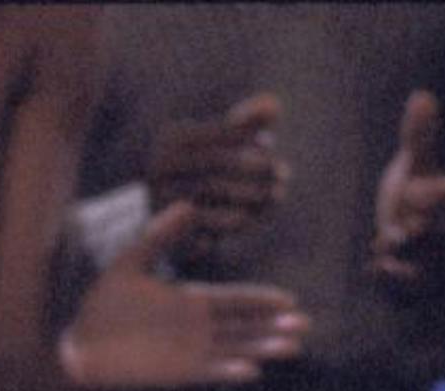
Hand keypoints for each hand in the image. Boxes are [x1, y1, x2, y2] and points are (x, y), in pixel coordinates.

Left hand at [59, 200, 308, 389]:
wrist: (76, 346)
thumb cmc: (101, 307)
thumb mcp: (130, 264)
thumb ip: (158, 237)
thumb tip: (186, 204)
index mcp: (188, 301)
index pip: (233, 300)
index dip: (260, 301)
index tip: (289, 300)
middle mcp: (194, 327)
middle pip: (242, 326)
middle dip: (272, 325)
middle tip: (305, 324)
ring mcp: (187, 351)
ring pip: (233, 348)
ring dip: (261, 348)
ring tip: (291, 347)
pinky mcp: (174, 373)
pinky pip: (206, 372)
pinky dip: (226, 372)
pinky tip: (250, 371)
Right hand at [149, 92, 288, 262]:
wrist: (170, 221)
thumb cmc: (206, 171)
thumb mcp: (225, 144)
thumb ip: (248, 122)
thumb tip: (272, 105)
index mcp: (172, 139)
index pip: (218, 134)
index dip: (248, 139)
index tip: (272, 148)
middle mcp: (160, 167)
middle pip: (216, 162)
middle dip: (256, 168)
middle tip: (284, 174)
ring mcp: (161, 199)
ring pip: (214, 193)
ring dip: (252, 194)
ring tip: (277, 194)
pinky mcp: (168, 231)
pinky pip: (209, 224)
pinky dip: (237, 220)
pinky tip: (256, 216)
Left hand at [371, 90, 444, 287]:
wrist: (404, 236)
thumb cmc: (411, 195)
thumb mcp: (414, 166)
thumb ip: (418, 135)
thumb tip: (421, 96)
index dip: (436, 194)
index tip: (412, 191)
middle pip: (439, 234)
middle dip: (416, 230)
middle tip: (395, 228)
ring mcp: (437, 263)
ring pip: (425, 266)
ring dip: (401, 259)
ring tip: (382, 245)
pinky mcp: (418, 287)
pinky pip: (407, 292)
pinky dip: (390, 283)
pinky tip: (372, 268)